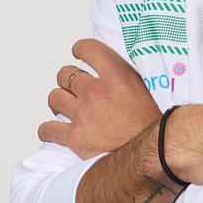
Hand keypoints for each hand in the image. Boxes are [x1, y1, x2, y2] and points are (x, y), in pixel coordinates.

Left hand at [38, 38, 161, 159]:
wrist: (154, 154)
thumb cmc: (153, 127)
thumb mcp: (145, 90)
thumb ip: (125, 79)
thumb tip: (113, 74)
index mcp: (117, 76)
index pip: (89, 49)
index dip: (80, 49)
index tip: (78, 52)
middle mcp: (96, 91)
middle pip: (66, 74)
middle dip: (68, 80)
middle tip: (74, 88)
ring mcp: (83, 114)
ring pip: (55, 97)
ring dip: (59, 101)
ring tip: (65, 108)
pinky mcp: (75, 138)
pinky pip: (48, 129)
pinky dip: (48, 130)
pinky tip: (53, 131)